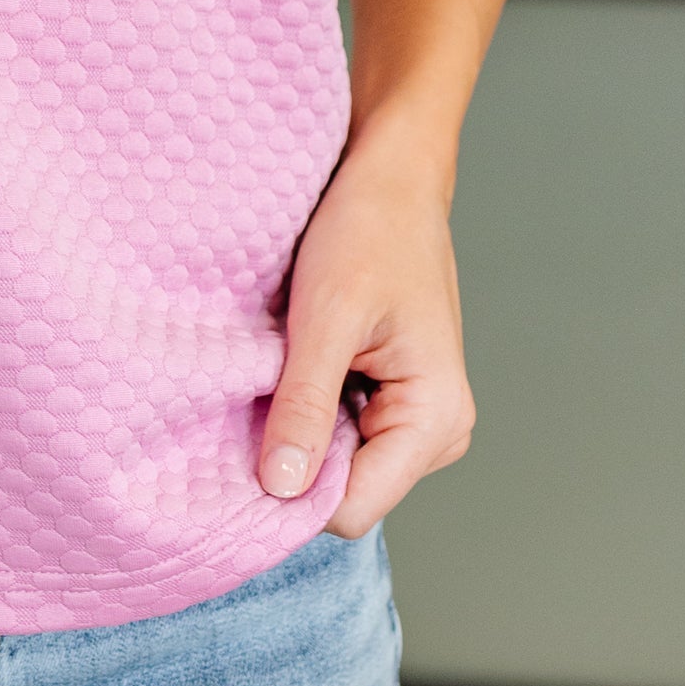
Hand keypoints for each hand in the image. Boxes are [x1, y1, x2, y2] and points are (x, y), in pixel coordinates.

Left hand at [257, 144, 474, 537]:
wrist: (389, 177)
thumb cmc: (369, 230)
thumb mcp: (327, 316)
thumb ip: (305, 405)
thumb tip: (280, 491)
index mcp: (436, 420)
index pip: (350, 508)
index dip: (293, 487)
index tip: (247, 437)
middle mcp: (437, 433)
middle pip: (343, 494)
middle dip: (295, 454)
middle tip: (262, 387)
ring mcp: (415, 418)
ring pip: (336, 466)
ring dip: (298, 426)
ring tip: (282, 365)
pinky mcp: (392, 400)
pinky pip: (338, 434)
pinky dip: (306, 407)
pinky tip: (293, 363)